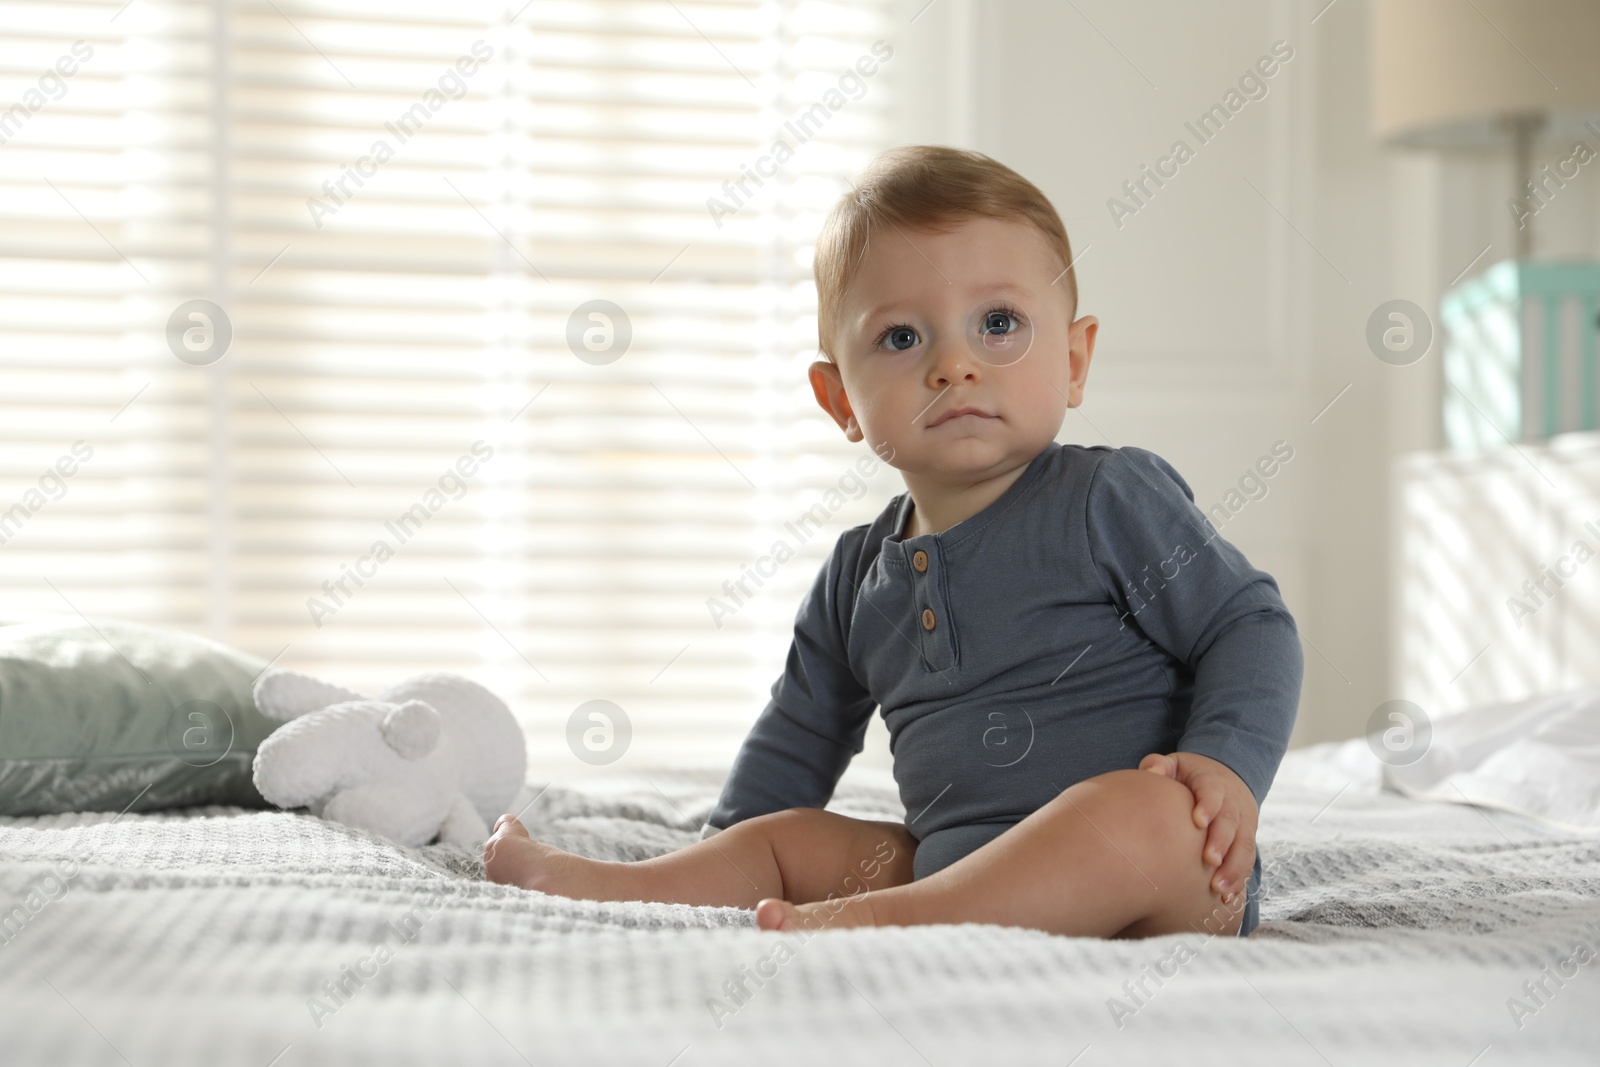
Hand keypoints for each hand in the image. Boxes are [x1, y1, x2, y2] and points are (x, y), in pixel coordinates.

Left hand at [1138, 750, 1256, 903]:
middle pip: (1230, 822)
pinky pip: (1247, 860)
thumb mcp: (1176, 765)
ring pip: (1244, 845)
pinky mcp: (1246, 840)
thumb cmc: (1189, 776)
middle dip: (1222, 841)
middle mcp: (1233, 803)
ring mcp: (1243, 823)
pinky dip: (1240, 879)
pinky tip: (1227, 898)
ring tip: (1219, 889)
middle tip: (1210, 860)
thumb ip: (1161, 766)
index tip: (1198, 821)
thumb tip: (1151, 772)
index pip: (1212, 791)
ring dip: (1234, 868)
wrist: (1226, 778)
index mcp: (1213, 782)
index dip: (1208, 805)